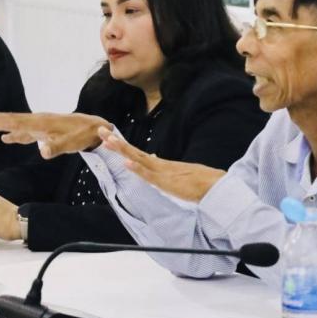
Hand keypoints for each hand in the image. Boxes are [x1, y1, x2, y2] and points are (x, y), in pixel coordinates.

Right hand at [0, 111, 109, 158]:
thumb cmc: (83, 135)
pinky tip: (7, 138)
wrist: (95, 129)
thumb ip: (56, 147)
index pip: (14, 120)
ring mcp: (42, 126)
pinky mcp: (45, 131)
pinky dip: (15, 134)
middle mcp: (39, 121)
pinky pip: (26, 132)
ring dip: (3, 126)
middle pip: (12, 119)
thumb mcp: (71, 143)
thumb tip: (41, 152)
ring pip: (18, 125)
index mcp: (41, 123)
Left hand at [98, 126, 225, 201]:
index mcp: (163, 165)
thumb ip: (165, 168)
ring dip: (123, 150)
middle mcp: (161, 166)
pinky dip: (138, 169)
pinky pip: (150, 175)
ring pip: (139, 159)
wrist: (216, 186)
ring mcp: (164, 173)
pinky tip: (126, 163)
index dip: (123, 146)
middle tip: (101, 131)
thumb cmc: (201, 182)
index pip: (138, 154)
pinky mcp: (168, 182)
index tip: (109, 137)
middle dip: (117, 142)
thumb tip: (153, 158)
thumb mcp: (179, 175)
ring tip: (108, 141)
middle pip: (135, 152)